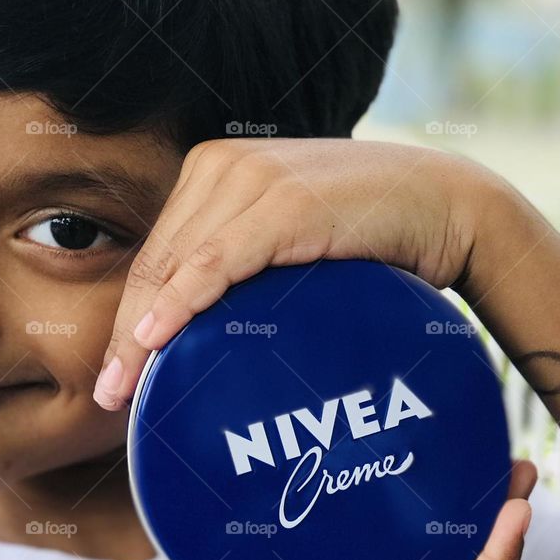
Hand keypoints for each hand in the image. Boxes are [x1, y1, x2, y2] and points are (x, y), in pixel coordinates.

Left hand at [93, 137, 509, 410]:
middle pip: (156, 262)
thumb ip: (251, 266)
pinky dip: (180, 303)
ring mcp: (255, 179)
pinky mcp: (286, 203)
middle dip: (125, 333)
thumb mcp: (297, 245)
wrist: (449, 205)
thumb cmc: (375, 235)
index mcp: (219, 171)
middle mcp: (226, 165)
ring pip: (175, 265)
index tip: (119, 372)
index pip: (160, 254)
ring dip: (141, 332)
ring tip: (125, 389)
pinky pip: (216, 262)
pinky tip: (153, 341)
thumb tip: (214, 332)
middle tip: (110, 395)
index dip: (129, 314)